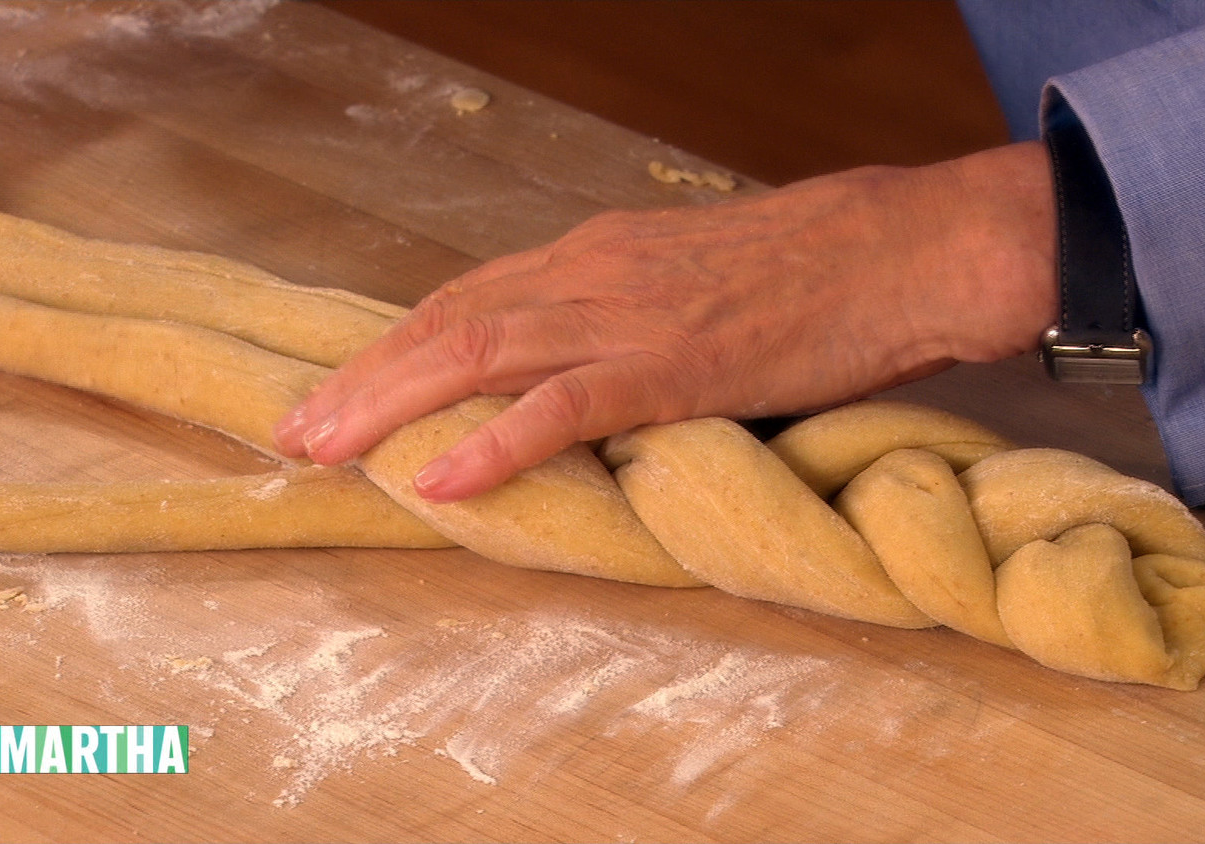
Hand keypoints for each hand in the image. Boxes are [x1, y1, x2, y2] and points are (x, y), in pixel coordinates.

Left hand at [273, 141, 1057, 501]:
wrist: (907, 246)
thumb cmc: (822, 266)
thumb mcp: (705, 277)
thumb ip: (640, 313)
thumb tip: (599, 366)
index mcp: (600, 254)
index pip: (470, 296)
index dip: (395, 345)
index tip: (341, 388)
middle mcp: (595, 274)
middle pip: (449, 321)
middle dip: (363, 378)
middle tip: (297, 431)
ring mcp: (631, 316)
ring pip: (481, 353)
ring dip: (392, 405)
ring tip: (328, 451)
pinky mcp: (678, 365)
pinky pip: (566, 406)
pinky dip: (495, 443)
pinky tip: (441, 480)